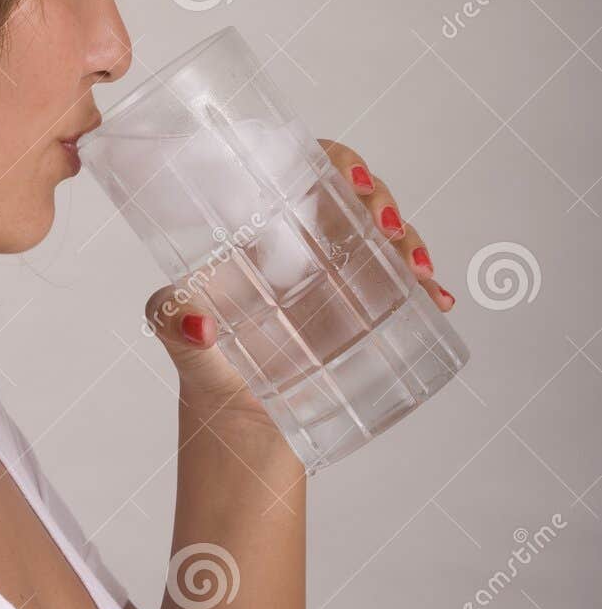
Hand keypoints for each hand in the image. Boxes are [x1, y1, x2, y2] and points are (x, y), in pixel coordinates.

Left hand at [145, 135, 452, 421]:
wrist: (244, 446)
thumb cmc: (209, 383)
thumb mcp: (180, 345)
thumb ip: (171, 324)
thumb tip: (198, 322)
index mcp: (263, 238)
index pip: (303, 175)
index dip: (333, 161)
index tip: (350, 178)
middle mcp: (306, 253)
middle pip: (354, 200)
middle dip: (380, 198)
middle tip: (383, 224)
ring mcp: (341, 286)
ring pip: (387, 240)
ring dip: (411, 240)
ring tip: (415, 268)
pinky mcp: (366, 323)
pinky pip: (405, 292)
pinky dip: (427, 290)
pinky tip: (436, 300)